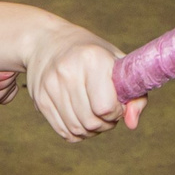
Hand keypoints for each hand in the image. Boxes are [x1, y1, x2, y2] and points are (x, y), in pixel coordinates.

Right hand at [24, 20, 141, 140]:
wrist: (47, 41)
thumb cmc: (92, 54)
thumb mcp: (118, 64)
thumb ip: (135, 95)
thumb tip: (132, 124)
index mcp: (93, 58)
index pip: (106, 106)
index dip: (116, 112)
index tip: (117, 103)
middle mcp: (68, 71)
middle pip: (91, 122)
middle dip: (105, 124)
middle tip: (107, 113)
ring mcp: (51, 86)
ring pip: (77, 129)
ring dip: (91, 130)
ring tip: (95, 116)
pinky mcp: (40, 99)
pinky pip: (63, 131)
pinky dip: (76, 133)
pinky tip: (81, 119)